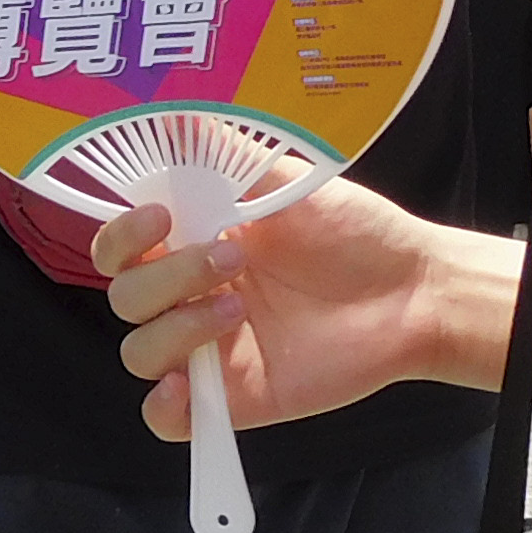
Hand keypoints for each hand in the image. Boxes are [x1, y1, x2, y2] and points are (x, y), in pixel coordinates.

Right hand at [93, 180, 513, 433]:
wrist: (412, 291)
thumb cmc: (352, 230)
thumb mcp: (282, 178)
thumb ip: (217, 152)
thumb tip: (164, 112)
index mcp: (191, 243)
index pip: (119, 249)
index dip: (121, 237)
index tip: (159, 218)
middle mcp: (190, 297)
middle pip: (125, 299)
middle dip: (167, 277)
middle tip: (233, 258)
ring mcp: (209, 350)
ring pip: (140, 353)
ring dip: (176, 329)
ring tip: (239, 308)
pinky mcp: (234, 398)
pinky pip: (168, 420)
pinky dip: (165, 407)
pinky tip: (186, 385)